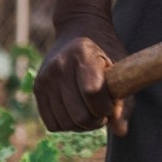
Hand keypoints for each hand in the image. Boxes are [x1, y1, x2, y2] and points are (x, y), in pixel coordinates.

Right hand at [37, 15, 129, 133]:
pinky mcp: (37, 88)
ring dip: (82, 125)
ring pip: (65, 123)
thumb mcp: (121, 71)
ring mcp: (45, 77)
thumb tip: (120, 132)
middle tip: (103, 111)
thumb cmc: (106, 52)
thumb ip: (124, 103)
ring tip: (90, 110)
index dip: (107, 108)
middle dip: (96, 120)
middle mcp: (59, 64)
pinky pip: (52, 123)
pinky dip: (67, 124)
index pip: (93, 93)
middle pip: (79, 115)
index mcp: (82, 54)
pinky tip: (75, 110)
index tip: (112, 104)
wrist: (79, 29)